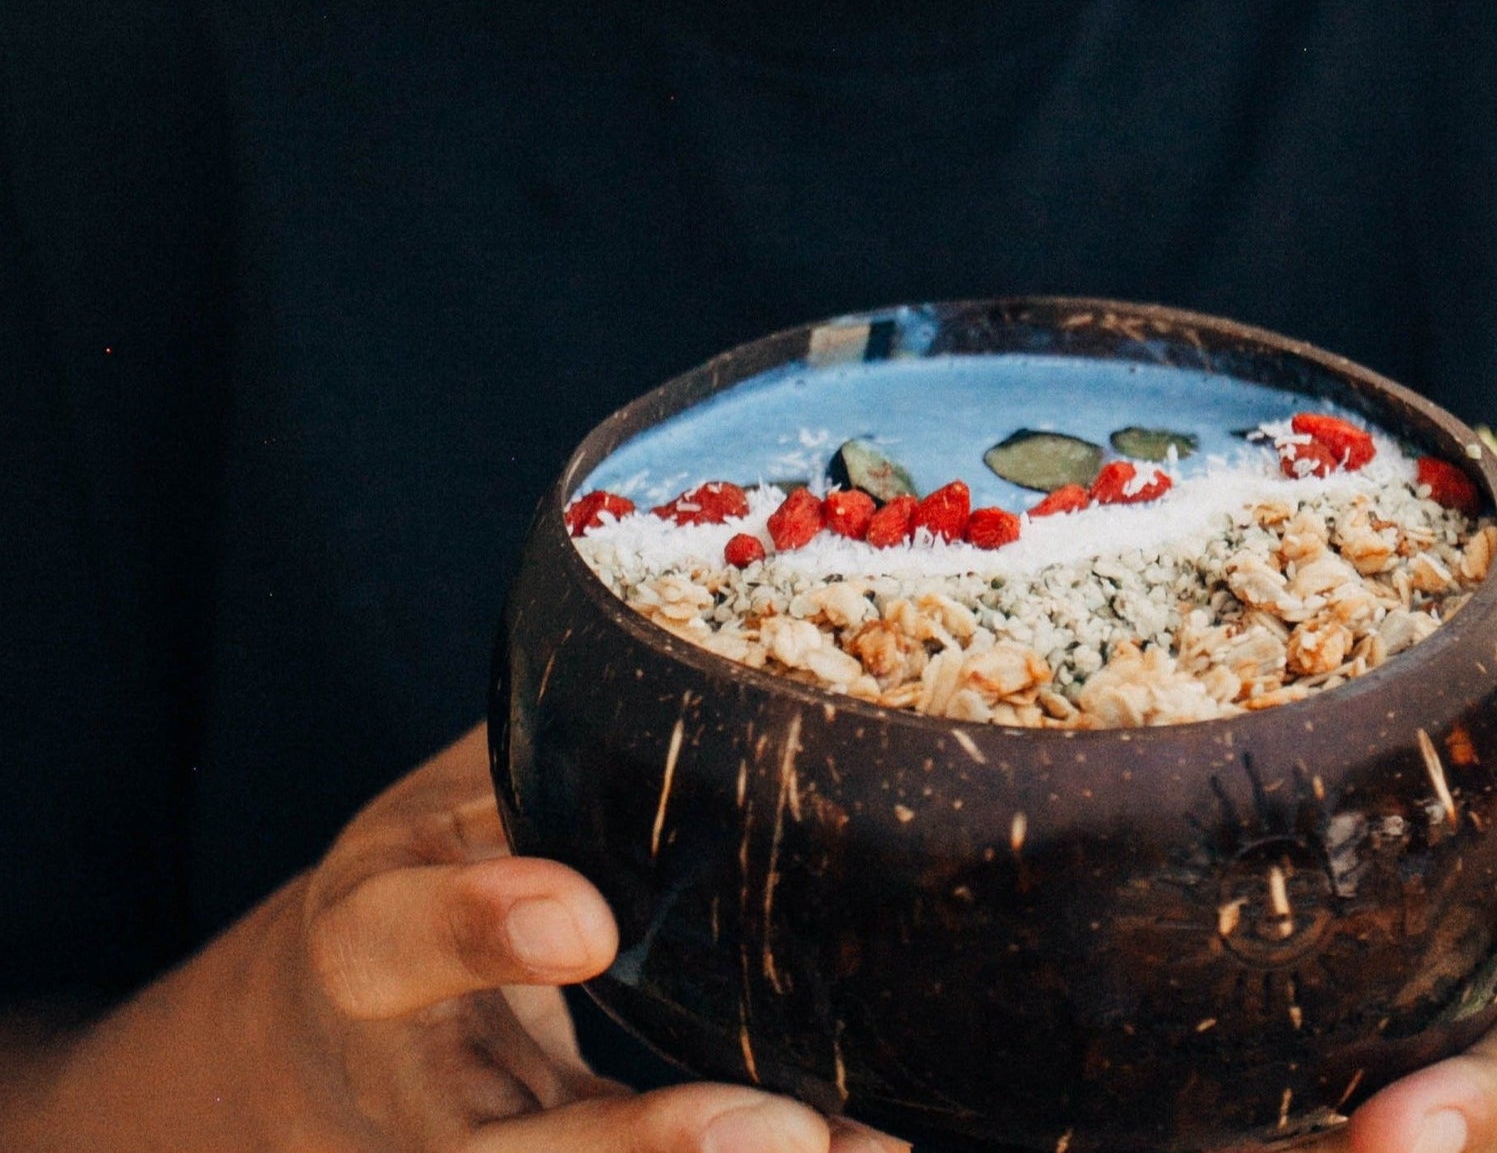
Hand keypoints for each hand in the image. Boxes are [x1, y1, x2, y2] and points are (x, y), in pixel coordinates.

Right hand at [260, 724, 904, 1152]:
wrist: (351, 1024)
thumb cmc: (429, 866)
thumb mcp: (446, 799)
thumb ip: (540, 765)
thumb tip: (704, 674)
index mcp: (365, 938)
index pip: (385, 944)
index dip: (478, 932)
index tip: (586, 924)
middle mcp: (413, 1073)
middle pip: (489, 1150)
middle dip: (633, 1149)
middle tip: (777, 1131)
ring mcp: (479, 1140)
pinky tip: (861, 1147)